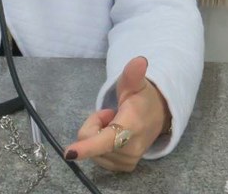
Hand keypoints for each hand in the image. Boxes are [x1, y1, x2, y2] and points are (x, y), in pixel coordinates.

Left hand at [63, 56, 169, 171]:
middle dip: (94, 123)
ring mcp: (128, 160)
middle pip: (90, 138)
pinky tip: (113, 134)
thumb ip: (132, 74)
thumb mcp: (136, 83)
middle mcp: (131, 147)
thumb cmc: (141, 98)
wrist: (158, 117)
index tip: (69, 153)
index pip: (107, 139)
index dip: (88, 147)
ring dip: (97, 134)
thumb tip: (139, 61)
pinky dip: (100, 146)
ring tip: (113, 122)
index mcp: (132, 125)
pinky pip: (98, 158)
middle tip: (110, 113)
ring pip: (92, 149)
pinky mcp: (124, 167)